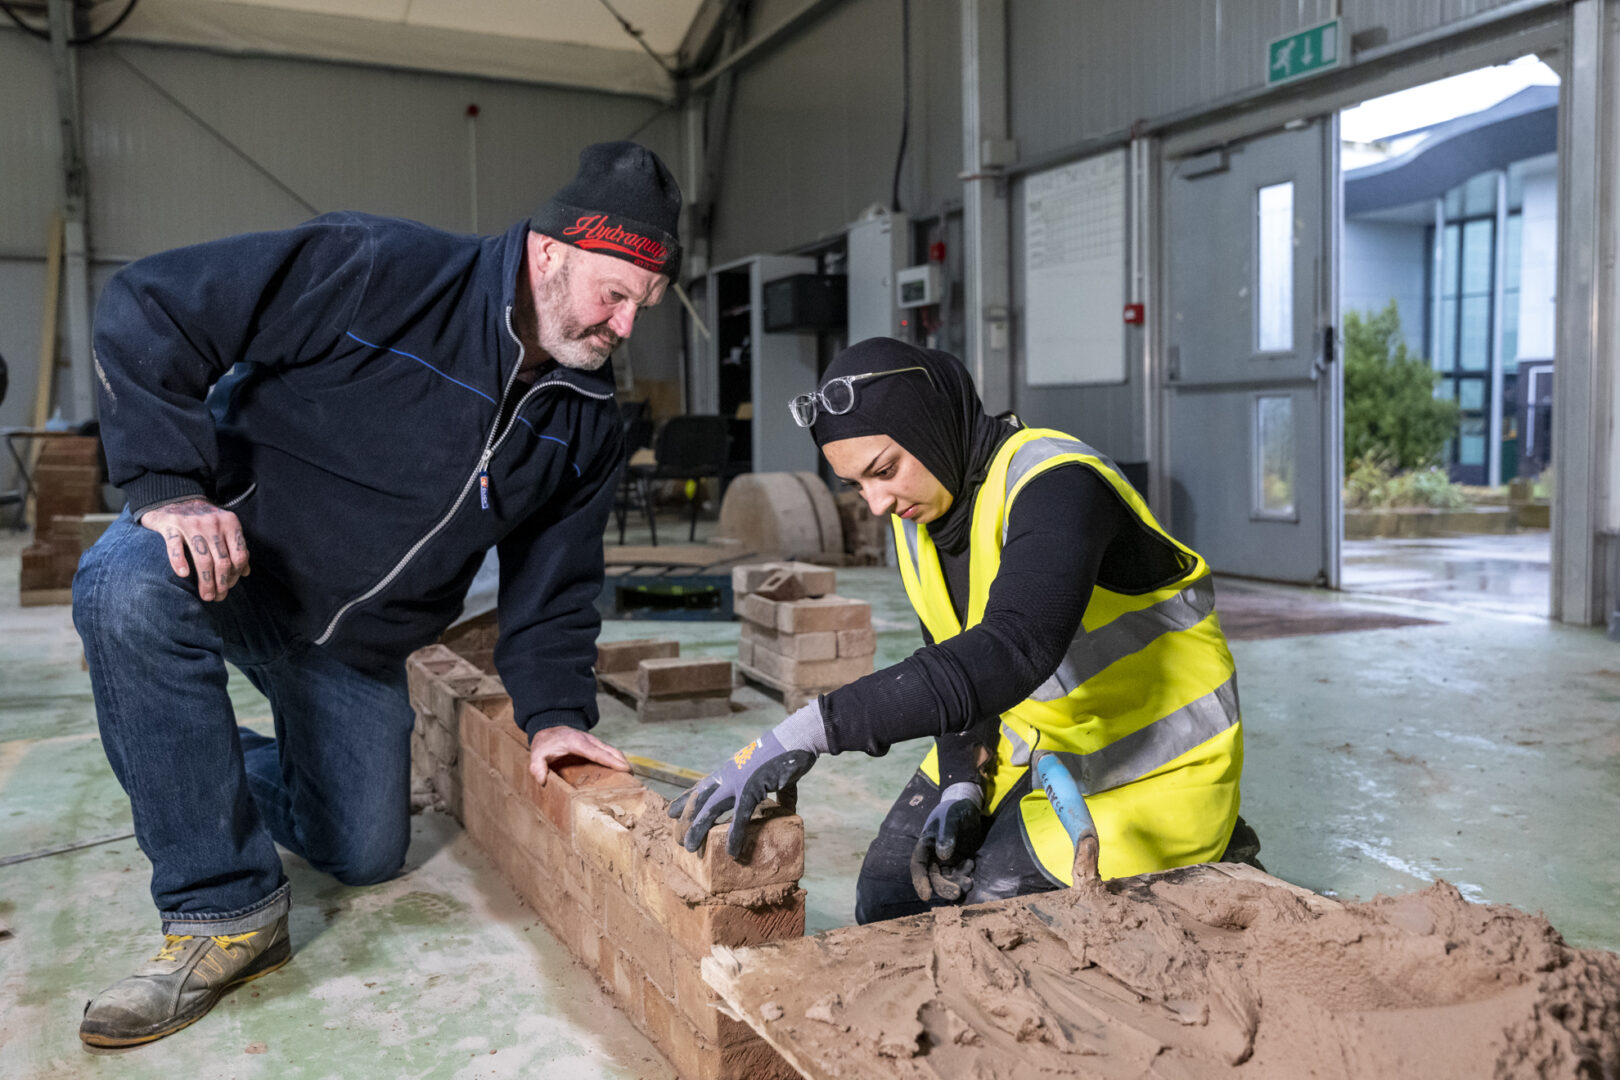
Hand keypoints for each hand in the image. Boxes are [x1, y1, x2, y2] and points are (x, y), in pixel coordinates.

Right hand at [139, 498, 250, 601]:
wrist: (173, 497)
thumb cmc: (202, 519)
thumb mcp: (223, 528)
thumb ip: (235, 547)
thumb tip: (246, 572)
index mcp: (230, 523)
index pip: (239, 555)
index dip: (236, 575)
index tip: (230, 587)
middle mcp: (212, 523)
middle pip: (222, 561)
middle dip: (222, 583)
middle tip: (218, 598)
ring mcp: (191, 524)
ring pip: (203, 559)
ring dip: (206, 581)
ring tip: (206, 596)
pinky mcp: (170, 525)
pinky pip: (175, 547)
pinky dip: (180, 562)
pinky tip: (183, 575)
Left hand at [528, 726, 628, 784]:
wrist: (549, 729)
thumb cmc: (545, 744)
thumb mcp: (536, 754)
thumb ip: (537, 766)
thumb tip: (542, 779)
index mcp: (577, 743)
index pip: (597, 753)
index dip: (611, 760)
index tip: (624, 768)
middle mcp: (588, 741)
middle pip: (610, 751)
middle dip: (622, 762)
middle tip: (632, 777)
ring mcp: (593, 742)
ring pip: (612, 750)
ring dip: (622, 761)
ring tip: (631, 776)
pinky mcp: (595, 745)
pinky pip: (609, 752)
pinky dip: (617, 759)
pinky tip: (622, 770)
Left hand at [669, 730, 815, 857]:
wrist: (797, 737)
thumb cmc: (788, 752)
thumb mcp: (775, 774)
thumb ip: (779, 792)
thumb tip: (788, 807)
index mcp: (731, 770)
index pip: (702, 786)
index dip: (686, 800)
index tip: (672, 811)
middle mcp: (728, 775)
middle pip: (699, 800)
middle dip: (686, 820)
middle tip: (678, 839)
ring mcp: (738, 781)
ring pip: (710, 809)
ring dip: (698, 829)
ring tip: (690, 847)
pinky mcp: (752, 788)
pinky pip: (740, 817)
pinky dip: (735, 835)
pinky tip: (731, 851)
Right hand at [910, 781, 985, 901]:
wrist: (968, 806)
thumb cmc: (954, 810)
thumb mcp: (950, 818)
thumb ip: (946, 835)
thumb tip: (943, 856)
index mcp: (925, 846)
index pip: (919, 867)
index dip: (920, 882)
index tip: (926, 896)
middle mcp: (933, 856)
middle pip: (934, 878)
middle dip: (944, 888)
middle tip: (957, 893)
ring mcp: (947, 860)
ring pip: (948, 880)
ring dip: (957, 884)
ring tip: (969, 882)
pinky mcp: (960, 862)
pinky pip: (960, 875)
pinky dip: (965, 876)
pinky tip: (972, 865)